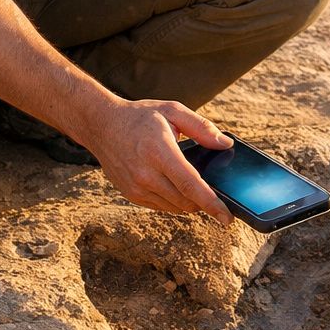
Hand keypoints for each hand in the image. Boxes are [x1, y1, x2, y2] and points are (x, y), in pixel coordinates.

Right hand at [74, 99, 233, 224]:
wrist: (102, 125)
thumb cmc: (140, 116)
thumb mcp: (173, 111)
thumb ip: (202, 128)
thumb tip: (225, 144)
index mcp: (159, 151)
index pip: (190, 185)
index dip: (212, 204)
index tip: (227, 218)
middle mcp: (146, 174)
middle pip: (186, 201)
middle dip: (204, 202)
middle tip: (214, 193)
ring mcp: (136, 187)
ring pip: (175, 208)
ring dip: (189, 201)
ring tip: (191, 183)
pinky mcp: (131, 194)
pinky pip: (161, 206)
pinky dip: (173, 200)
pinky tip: (173, 184)